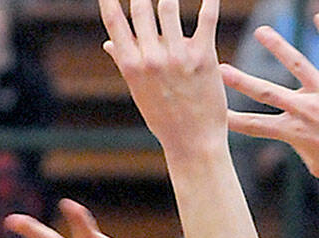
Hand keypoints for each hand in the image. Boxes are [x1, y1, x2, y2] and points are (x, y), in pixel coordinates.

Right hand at [98, 0, 224, 159]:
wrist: (193, 144)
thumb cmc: (165, 119)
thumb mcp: (139, 92)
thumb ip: (126, 62)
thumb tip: (109, 43)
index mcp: (131, 64)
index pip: (113, 19)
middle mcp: (151, 57)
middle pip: (140, 7)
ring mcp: (177, 56)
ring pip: (169, 6)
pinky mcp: (204, 57)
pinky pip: (205, 19)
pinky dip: (209, 0)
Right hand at [222, 13, 318, 187]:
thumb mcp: (318, 165)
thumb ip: (302, 146)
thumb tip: (297, 136)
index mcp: (295, 132)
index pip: (257, 126)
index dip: (235, 120)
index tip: (216, 114)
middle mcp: (306, 109)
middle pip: (266, 92)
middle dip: (241, 81)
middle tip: (220, 68)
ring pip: (296, 63)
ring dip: (277, 46)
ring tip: (261, 32)